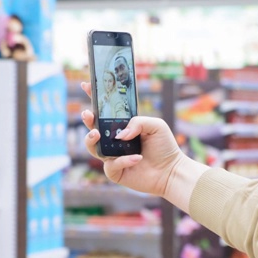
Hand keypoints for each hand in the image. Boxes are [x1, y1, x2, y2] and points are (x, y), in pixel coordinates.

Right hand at [80, 82, 184, 196]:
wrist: (171, 171)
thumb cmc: (164, 147)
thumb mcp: (156, 125)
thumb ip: (138, 122)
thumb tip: (120, 135)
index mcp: (123, 126)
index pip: (105, 111)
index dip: (95, 98)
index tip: (86, 85)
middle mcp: (115, 141)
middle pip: (94, 128)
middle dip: (88, 120)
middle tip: (88, 114)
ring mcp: (113, 156)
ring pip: (93, 147)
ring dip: (90, 139)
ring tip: (96, 133)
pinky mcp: (115, 172)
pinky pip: (111, 165)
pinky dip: (123, 160)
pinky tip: (137, 158)